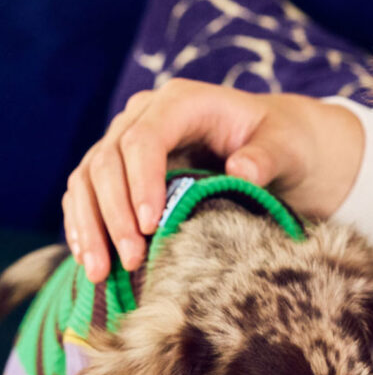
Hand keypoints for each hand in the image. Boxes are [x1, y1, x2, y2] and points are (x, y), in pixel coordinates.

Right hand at [62, 80, 364, 281]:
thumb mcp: (285, 146)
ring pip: (87, 179)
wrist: (276, 144)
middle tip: (131, 261)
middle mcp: (146, 116)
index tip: (149, 226)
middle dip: (113, 214)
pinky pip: (87, 195)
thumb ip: (266, 156)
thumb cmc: (282, 142)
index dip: (140, 182)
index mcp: (182, 102)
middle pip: (107, 161)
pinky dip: (84, 226)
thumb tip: (241, 169)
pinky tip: (90, 261)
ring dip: (90, 227)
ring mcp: (127, 142)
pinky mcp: (122, 170)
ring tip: (100, 272)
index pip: (144, 139)